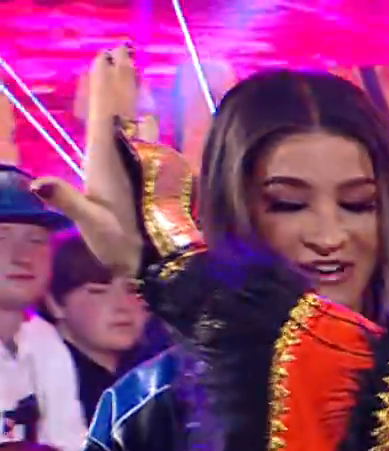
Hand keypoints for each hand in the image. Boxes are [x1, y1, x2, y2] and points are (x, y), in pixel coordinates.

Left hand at [29, 44, 141, 276]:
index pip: (103, 114)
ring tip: (133, 69)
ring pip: (131, 122)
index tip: (108, 57)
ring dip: (132, 96)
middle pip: (115, 110)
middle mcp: (116, 158)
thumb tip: (39, 183)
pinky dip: (150, 126)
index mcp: (101, 160)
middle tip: (121, 48)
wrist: (141, 266)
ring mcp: (134, 167)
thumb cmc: (115, 247)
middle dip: (118, 80)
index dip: (106, 85)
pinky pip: (150, 144)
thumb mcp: (89, 223)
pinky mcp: (150, 180)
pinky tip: (150, 116)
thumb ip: (67, 201)